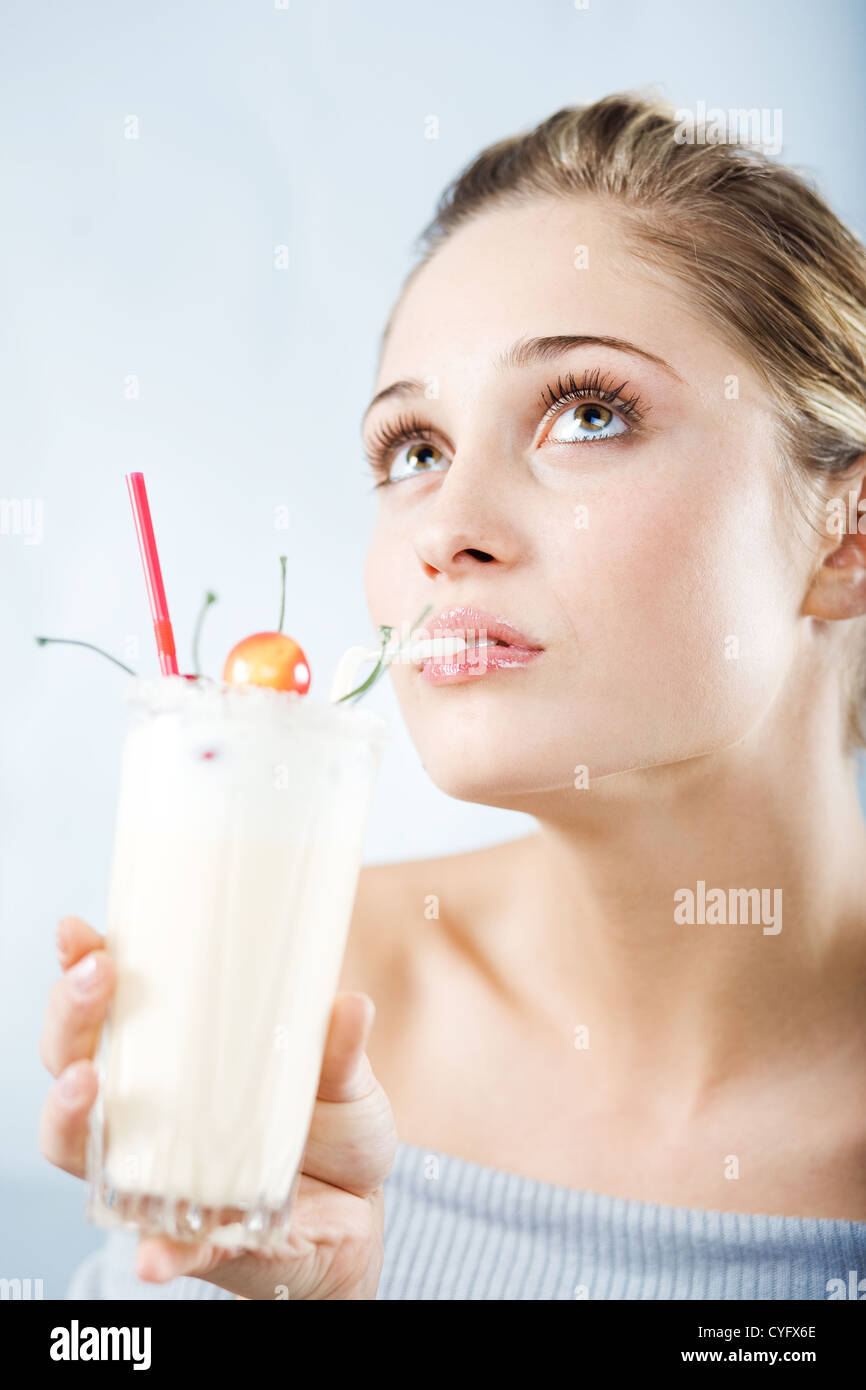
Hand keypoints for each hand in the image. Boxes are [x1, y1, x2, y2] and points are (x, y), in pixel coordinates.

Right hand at [39, 915, 397, 1298]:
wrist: (360, 1215)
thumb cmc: (335, 1126)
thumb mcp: (347, 1080)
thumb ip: (342, 1049)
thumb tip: (350, 1004)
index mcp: (175, 1057)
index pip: (109, 1005)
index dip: (81, 967)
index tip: (78, 933)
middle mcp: (146, 1112)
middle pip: (74, 1059)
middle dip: (71, 1017)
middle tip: (94, 979)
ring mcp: (157, 1175)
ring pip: (80, 1147)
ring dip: (69, 1117)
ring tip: (85, 1083)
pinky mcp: (189, 1239)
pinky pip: (159, 1247)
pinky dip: (157, 1252)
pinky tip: (152, 1255)